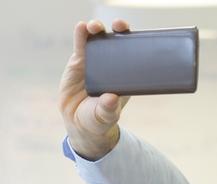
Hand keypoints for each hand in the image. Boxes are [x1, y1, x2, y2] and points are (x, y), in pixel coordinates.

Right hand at [58, 19, 130, 160]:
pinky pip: (81, 45)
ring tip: (95, 26)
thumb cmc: (99, 119)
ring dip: (98, 29)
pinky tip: (81, 27)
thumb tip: (110, 99)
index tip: (137, 37)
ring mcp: (94, 61)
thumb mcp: (105, 116)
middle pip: (117, 42)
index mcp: (125, 76)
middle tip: (119, 26)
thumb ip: (108, 109)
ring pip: (98, 40)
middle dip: (120, 30)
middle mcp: (112, 65)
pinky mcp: (78, 62)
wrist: (80, 123)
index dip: (136, 43)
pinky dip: (81, 35)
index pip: (133, 56)